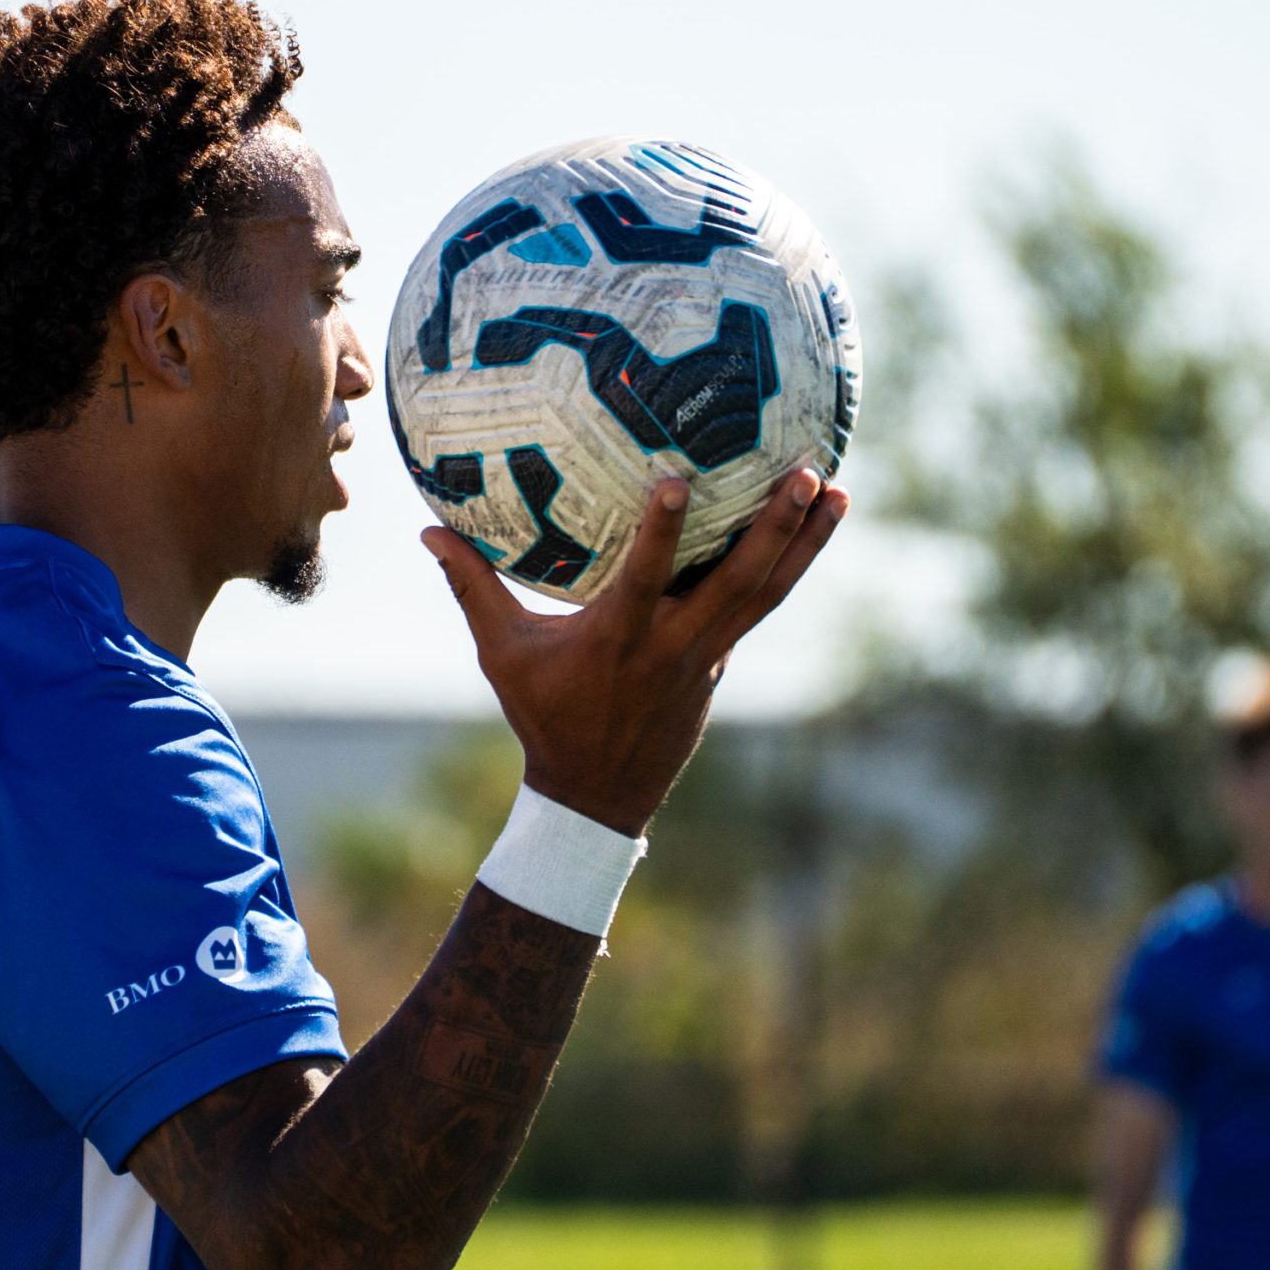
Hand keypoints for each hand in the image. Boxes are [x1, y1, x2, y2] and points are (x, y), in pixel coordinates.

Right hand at [424, 468, 846, 835]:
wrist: (596, 795)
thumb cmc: (544, 716)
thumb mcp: (501, 654)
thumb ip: (471, 588)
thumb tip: (428, 530)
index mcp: (618, 639)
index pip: (645, 577)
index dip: (663, 531)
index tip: (680, 478)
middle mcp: (673, 645)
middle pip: (736, 583)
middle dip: (774, 529)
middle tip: (808, 474)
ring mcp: (706, 656)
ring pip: (767, 594)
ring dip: (806, 544)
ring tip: (841, 492)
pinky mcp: (721, 663)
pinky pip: (761, 606)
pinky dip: (790, 568)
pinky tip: (815, 529)